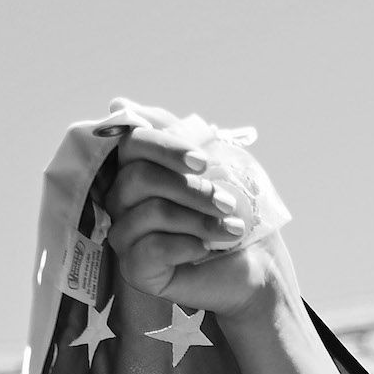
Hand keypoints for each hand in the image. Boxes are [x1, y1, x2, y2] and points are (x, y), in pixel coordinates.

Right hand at [105, 111, 294, 319]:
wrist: (255, 269)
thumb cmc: (232, 214)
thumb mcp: (212, 164)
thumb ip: (172, 132)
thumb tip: (118, 103)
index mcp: (137, 170)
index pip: (133, 143)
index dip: (167, 148)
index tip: (204, 161)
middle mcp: (122, 201)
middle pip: (139, 177)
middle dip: (191, 189)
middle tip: (228, 203)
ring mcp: (125, 236)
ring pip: (149, 212)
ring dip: (199, 219)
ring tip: (231, 228)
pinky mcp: (135, 269)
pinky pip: (151, 249)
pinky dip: (186, 246)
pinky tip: (206, 250)